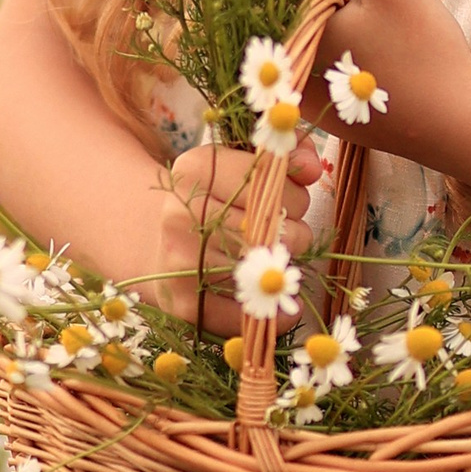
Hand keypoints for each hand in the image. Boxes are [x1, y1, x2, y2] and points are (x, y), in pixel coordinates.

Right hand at [150, 141, 325, 338]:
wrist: (157, 243)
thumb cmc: (215, 199)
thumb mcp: (241, 165)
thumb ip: (286, 156)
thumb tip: (313, 167)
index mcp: (194, 169)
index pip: (269, 181)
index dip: (293, 194)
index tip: (289, 201)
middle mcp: (180, 214)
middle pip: (272, 228)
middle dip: (293, 232)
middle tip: (282, 234)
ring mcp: (181, 262)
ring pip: (264, 270)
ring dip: (283, 269)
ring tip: (272, 260)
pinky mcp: (186, 304)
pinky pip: (248, 315)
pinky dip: (273, 313)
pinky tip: (277, 301)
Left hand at [307, 0, 470, 186]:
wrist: (455, 125)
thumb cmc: (423, 49)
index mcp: (291, 27)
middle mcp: (285, 64)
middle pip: (305, 1)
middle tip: (390, 16)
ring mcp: (301, 92)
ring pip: (318, 28)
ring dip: (350, 20)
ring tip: (392, 40)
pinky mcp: (322, 111)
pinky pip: (323, 62)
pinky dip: (349, 51)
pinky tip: (385, 63)